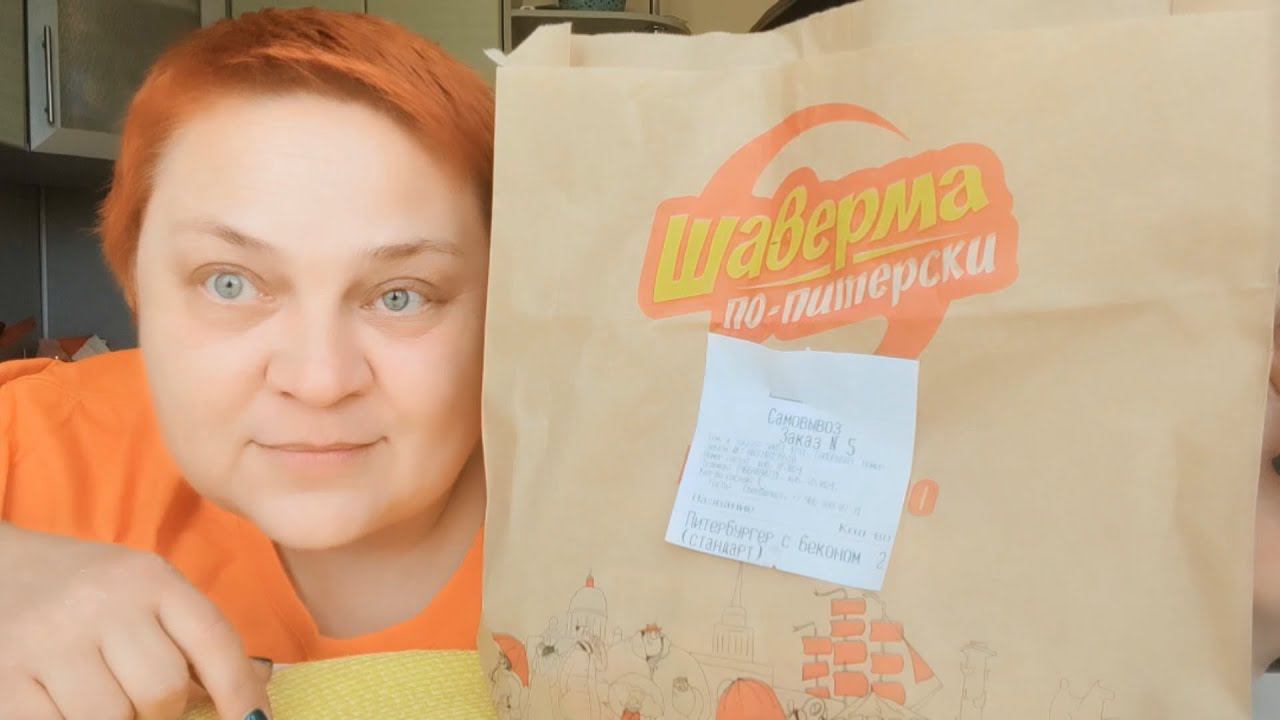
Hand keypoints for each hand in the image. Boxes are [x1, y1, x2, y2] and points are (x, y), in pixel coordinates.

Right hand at [0, 525, 271, 719]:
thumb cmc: (85, 588)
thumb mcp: (145, 590)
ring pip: (112, 718)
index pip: (215, 642)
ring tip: (105, 698)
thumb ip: (193, 635)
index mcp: (150, 577)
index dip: (241, 694)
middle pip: (162, 690)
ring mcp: (49, 638)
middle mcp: (102, 601)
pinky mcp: (6, 675)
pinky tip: (66, 707)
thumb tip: (257, 690)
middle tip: (147, 704)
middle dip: (163, 712)